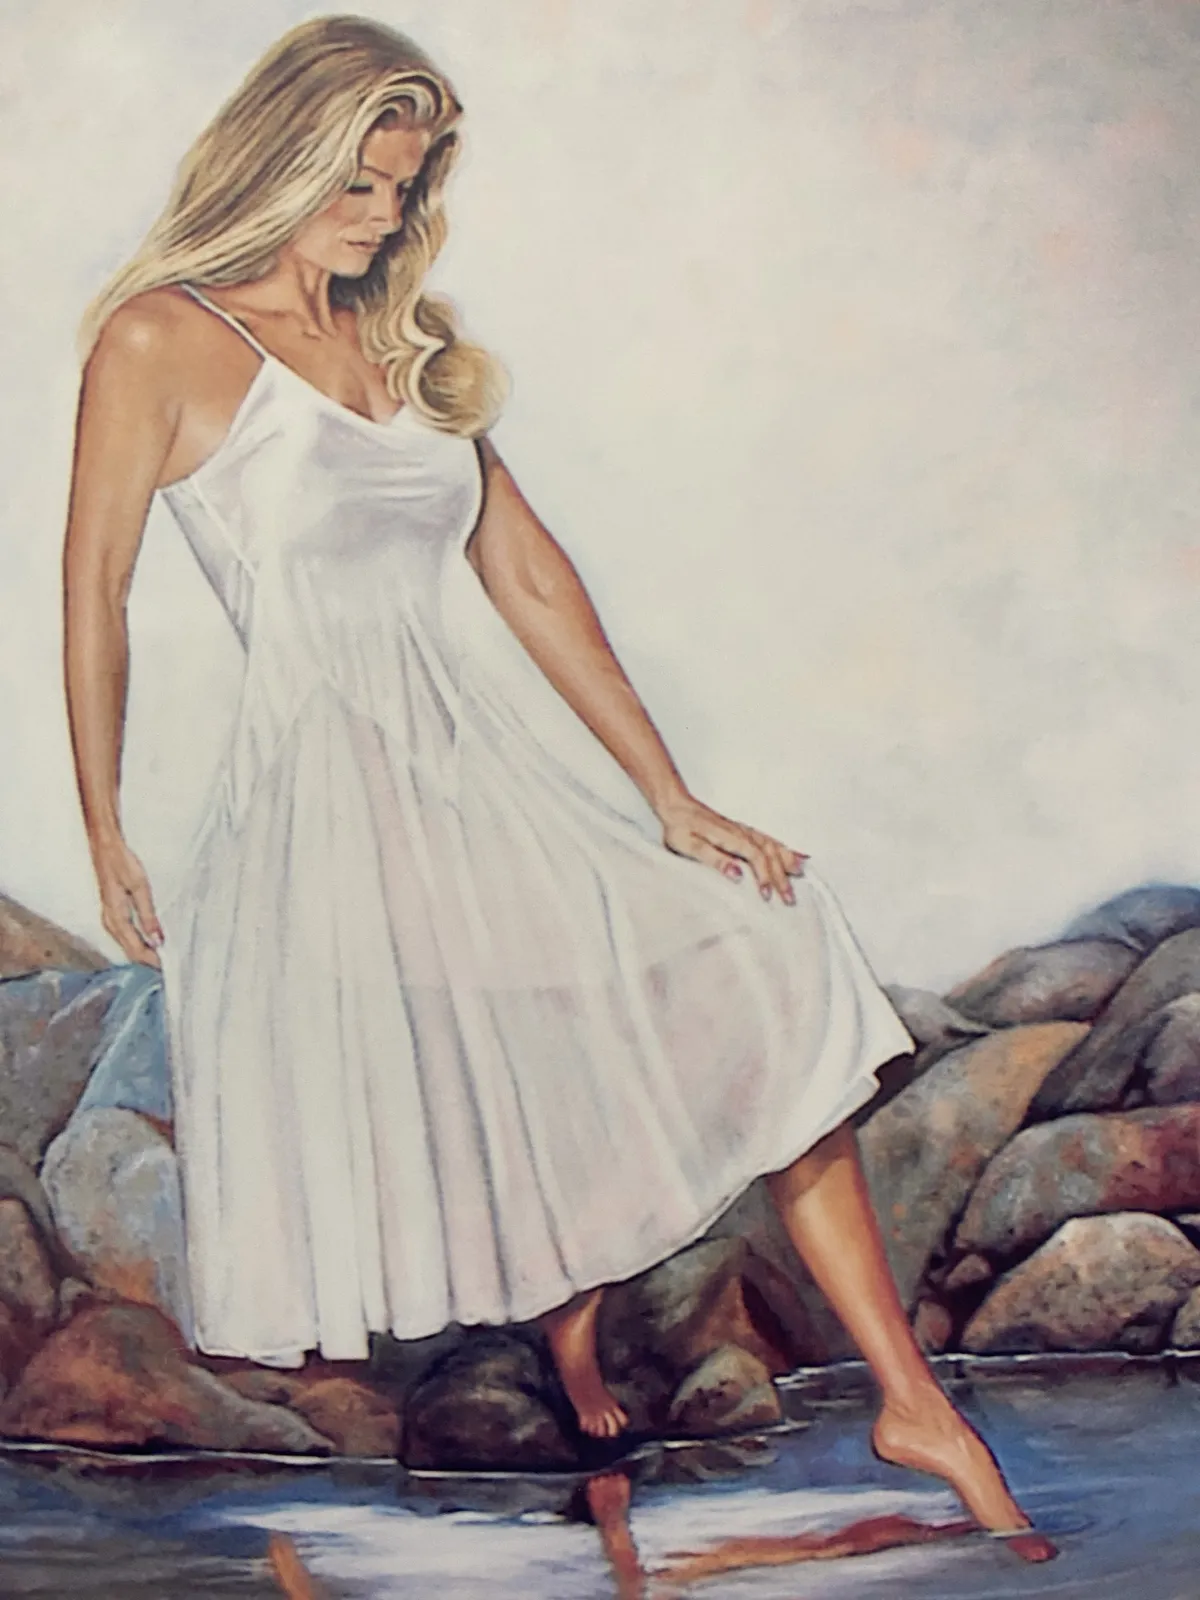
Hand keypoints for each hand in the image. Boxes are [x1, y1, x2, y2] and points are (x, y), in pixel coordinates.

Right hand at [90, 831, 163, 966]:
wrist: (105, 846)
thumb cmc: (122, 863)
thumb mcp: (139, 887)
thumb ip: (148, 915)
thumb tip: (157, 941)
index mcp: (116, 918)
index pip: (135, 949)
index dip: (152, 961)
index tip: (170, 967)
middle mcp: (109, 922)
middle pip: (129, 951)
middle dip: (148, 960)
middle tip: (170, 966)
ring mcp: (108, 917)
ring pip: (126, 944)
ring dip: (143, 952)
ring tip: (163, 956)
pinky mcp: (111, 912)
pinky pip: (124, 935)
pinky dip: (137, 942)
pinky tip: (149, 941)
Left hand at [656, 792, 807, 903]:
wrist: (675, 807)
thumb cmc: (679, 829)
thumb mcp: (689, 846)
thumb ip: (714, 859)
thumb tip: (737, 874)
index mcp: (730, 837)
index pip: (755, 858)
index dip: (764, 877)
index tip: (767, 896)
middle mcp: (741, 832)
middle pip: (768, 853)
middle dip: (781, 876)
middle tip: (790, 899)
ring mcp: (743, 830)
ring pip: (771, 844)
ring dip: (787, 860)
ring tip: (801, 874)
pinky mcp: (741, 830)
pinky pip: (768, 838)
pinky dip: (783, 846)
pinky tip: (793, 853)